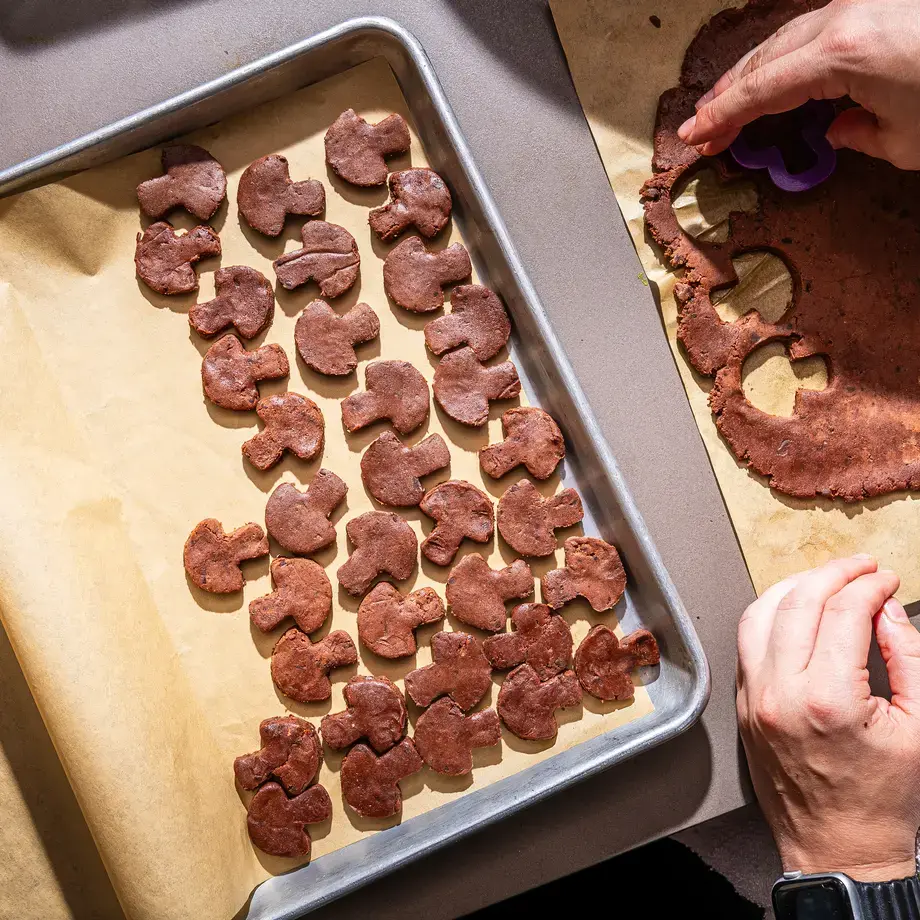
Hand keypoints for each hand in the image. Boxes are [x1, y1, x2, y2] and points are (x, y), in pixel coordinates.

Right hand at [678, 0, 919, 168]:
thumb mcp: (907, 140)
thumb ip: (859, 136)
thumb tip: (838, 129)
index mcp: (841, 55)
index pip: (762, 90)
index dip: (722, 116)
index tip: (693, 136)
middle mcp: (843, 21)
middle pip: (765, 58)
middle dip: (728, 95)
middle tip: (701, 128)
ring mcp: (861, 6)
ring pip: (786, 41)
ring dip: (753, 75)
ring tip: (726, 105)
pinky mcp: (879, 7)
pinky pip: (815, 33)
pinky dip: (787, 61)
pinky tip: (778, 82)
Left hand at [737, 555, 919, 881]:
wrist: (838, 850)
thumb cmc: (882, 799)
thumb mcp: (917, 727)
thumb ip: (907, 658)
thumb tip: (886, 609)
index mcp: (828, 701)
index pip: (843, 613)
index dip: (869, 586)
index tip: (887, 580)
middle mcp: (780, 693)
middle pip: (798, 602)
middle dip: (833, 574)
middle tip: (861, 568)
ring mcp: (753, 698)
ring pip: (759, 614)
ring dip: (793, 587)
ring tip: (826, 579)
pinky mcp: (741, 705)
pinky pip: (747, 642)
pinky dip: (770, 615)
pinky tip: (795, 609)